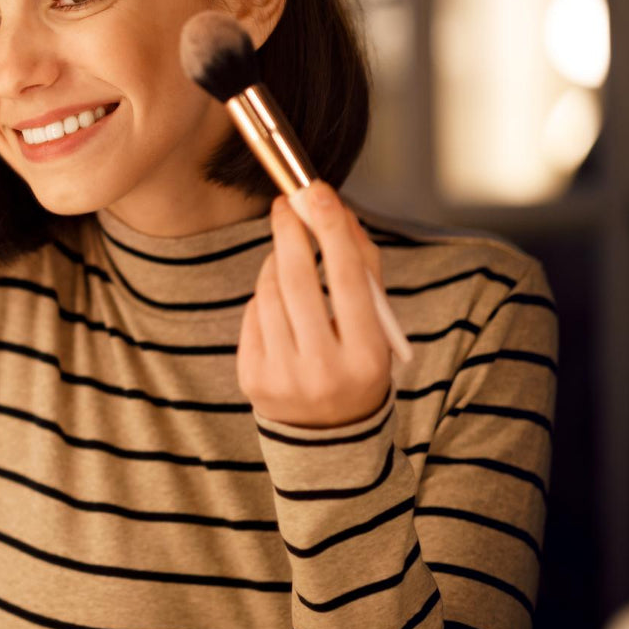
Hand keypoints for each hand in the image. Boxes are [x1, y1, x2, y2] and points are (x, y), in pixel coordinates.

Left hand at [237, 181, 391, 428]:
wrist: (330, 435)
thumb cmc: (358, 363)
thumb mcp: (376, 324)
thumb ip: (362, 267)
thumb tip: (337, 211)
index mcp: (367, 357)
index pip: (347, 279)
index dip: (331, 231)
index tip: (318, 193)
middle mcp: (324, 371)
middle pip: (298, 283)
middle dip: (290, 235)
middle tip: (286, 204)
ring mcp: (283, 379)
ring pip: (268, 295)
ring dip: (276, 264)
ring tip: (287, 257)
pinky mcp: (252, 381)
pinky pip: (252, 317)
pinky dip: (264, 298)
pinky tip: (279, 302)